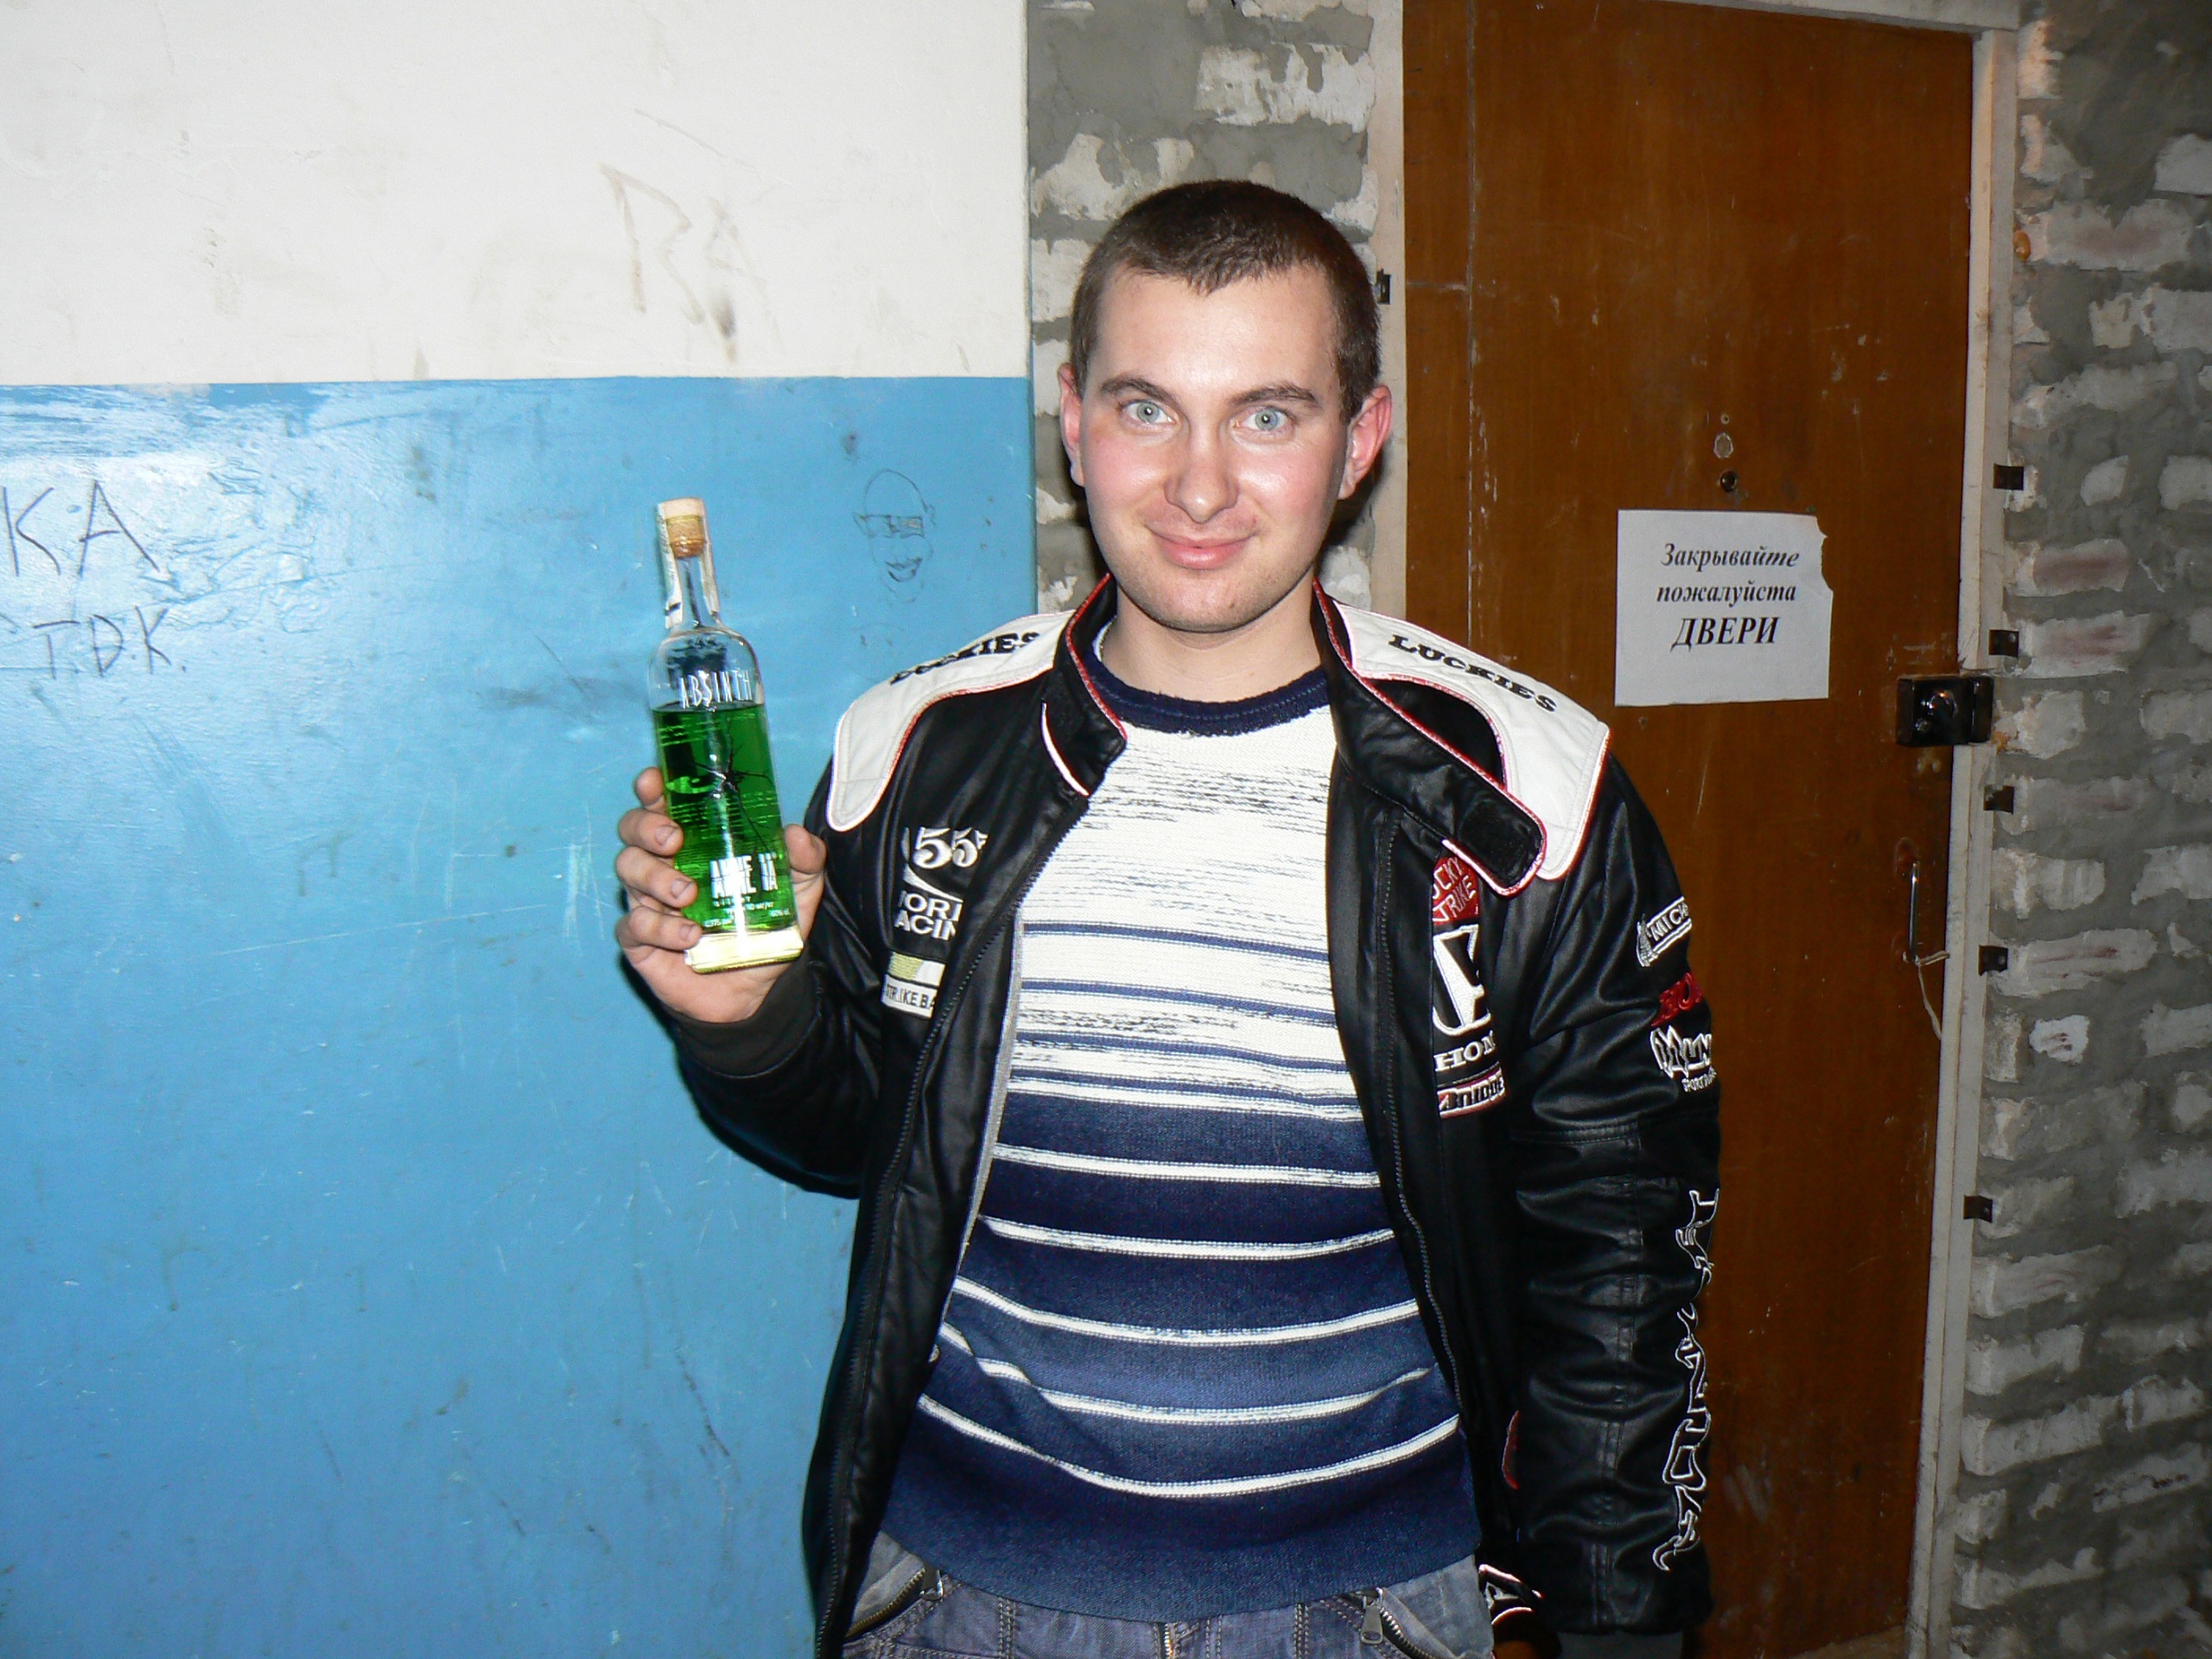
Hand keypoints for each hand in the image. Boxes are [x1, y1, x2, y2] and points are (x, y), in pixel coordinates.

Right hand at [614, 767, 826, 1023]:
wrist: (756, 992)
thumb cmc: (766, 928)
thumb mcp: (798, 893)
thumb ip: (805, 862)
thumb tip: (796, 834)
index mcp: (694, 842)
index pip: (661, 803)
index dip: (651, 788)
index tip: (655, 782)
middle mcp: (663, 865)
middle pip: (632, 830)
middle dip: (645, 827)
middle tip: (674, 839)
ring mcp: (648, 902)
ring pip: (628, 871)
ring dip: (653, 876)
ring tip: (686, 895)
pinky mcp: (642, 942)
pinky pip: (634, 926)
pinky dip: (659, 928)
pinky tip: (689, 935)